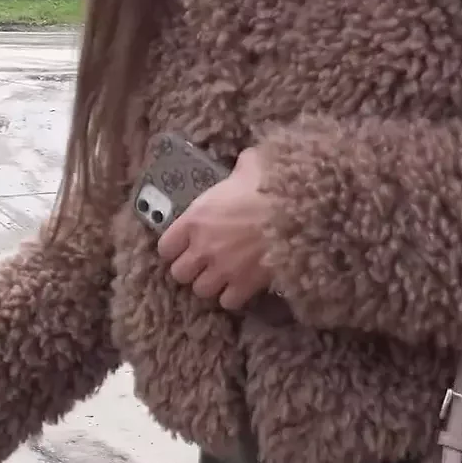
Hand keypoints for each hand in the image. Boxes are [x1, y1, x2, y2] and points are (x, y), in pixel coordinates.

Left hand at [158, 146, 274, 310]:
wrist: (296, 213)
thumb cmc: (269, 186)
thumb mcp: (249, 166)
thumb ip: (240, 167)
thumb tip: (248, 160)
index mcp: (196, 219)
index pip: (165, 247)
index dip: (173, 248)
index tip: (183, 246)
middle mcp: (202, 248)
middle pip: (179, 274)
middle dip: (190, 269)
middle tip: (203, 262)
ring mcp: (222, 270)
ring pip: (201, 291)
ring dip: (210, 284)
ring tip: (221, 276)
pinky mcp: (244, 286)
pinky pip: (228, 302)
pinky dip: (232, 297)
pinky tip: (240, 286)